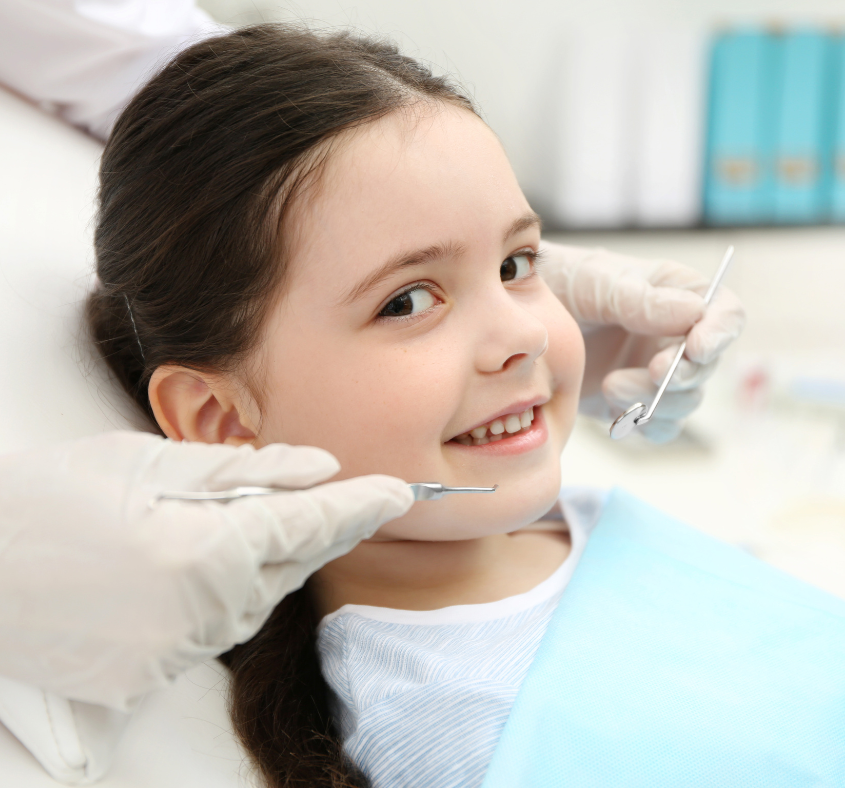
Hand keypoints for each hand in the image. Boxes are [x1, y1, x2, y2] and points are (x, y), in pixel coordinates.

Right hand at [0, 432, 412, 710]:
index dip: (361, 505)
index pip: (312, 524)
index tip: (400, 493)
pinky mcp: (154, 673)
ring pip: (260, 598)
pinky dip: (228, 593)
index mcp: (210, 551)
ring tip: (256, 521)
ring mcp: (179, 650)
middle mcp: (206, 612)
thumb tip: (317, 468)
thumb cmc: (53, 499)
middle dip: (322, 529)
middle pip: (293, 565)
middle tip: (352, 499)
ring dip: (271, 561)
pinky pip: (218, 627)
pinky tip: (205, 563)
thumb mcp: (149, 465)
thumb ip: (245, 472)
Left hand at [539, 241, 744, 441]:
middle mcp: (676, 335)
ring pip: (685, 401)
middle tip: (651, 372)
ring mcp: (656, 371)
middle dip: (682, 374)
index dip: (719, 334)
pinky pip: (658, 426)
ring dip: (657, 401)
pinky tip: (617, 414)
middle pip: (707, 365)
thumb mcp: (596, 281)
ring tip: (610, 385)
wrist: (518, 321)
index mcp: (679, 294)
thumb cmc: (561, 283)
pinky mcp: (634, 402)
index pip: (725, 314)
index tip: (695, 349)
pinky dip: (644, 425)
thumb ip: (639, 300)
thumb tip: (694, 314)